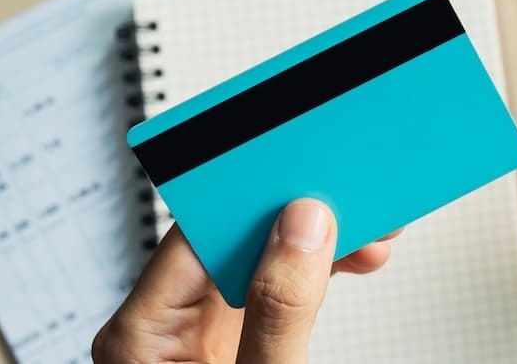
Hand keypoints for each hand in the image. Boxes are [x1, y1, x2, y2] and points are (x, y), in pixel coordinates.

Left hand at [93, 199, 400, 362]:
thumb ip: (279, 312)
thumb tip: (304, 228)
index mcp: (142, 333)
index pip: (199, 231)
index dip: (258, 192)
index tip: (315, 173)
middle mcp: (164, 324)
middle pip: (233, 235)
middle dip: (305, 212)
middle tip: (361, 197)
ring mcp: (197, 333)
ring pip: (260, 254)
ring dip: (321, 238)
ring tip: (373, 231)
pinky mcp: (233, 342)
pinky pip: (274, 284)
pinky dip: (318, 270)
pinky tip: (353, 261)